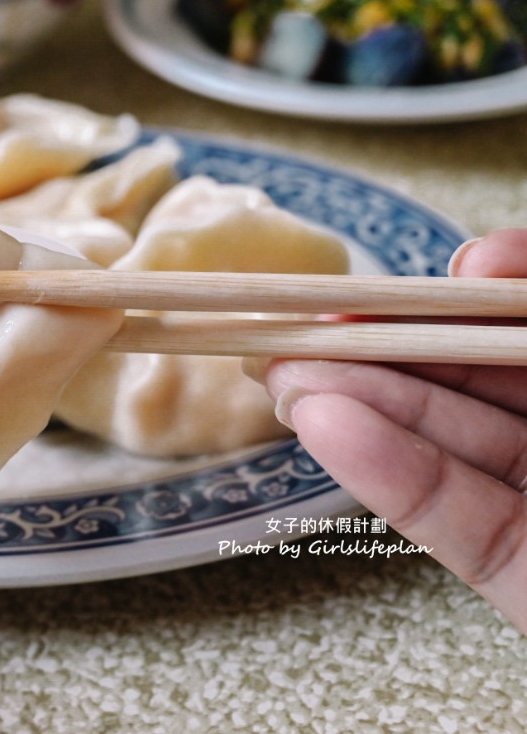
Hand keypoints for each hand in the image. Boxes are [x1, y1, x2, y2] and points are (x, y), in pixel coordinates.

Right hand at [262, 228, 526, 633]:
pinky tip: (327, 430)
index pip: (526, 323)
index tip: (420, 275)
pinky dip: (390, 477)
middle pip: (475, 377)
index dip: (467, 296)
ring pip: (450, 445)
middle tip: (299, 327)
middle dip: (385, 348)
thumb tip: (481, 268)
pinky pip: (459, 523)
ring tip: (287, 376)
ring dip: (362, 406)